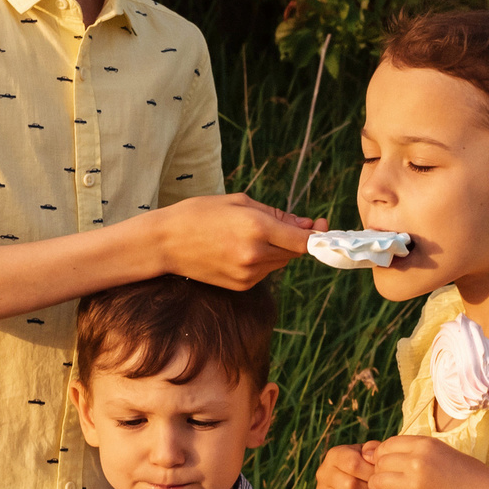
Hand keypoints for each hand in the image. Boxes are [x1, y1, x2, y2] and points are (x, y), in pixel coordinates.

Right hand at [151, 193, 321, 289]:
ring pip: (280, 262)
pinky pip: (265, 272)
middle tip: (286, 224)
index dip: (319, 236)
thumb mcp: (239, 202)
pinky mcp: (241, 285)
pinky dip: (262, 261)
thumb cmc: (199, 214)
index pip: (304, 241)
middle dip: (296, 239)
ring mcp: (248, 274)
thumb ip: (276, 214)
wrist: (165, 244)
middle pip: (295, 252)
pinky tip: (240, 249)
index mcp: (256, 228)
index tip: (323, 227)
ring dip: (278, 249)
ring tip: (250, 234)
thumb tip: (307, 226)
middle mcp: (255, 254)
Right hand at [316, 442, 380, 488]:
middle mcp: (323, 472)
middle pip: (350, 485)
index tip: (380, 477)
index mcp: (335, 455)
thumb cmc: (371, 469)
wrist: (364, 488)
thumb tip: (368, 455)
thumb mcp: (375, 455)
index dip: (370, 473)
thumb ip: (374, 450)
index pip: (352, 464)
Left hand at [363, 435, 488, 488]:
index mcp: (425, 445)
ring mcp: (415, 484)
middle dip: (379, 473)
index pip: (386, 445)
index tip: (389, 467)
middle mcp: (417, 461)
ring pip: (376, 482)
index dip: (383, 457)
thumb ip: (415, 451)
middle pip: (379, 463)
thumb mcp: (442, 452)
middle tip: (389, 483)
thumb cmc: (466, 476)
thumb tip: (377, 451)